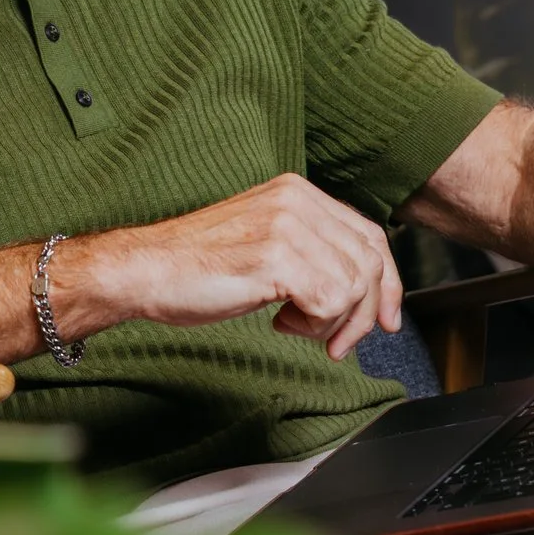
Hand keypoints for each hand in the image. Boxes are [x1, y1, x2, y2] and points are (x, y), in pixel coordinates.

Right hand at [62, 174, 401, 360]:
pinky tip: (279, 323)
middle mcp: (296, 200)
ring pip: (352, 287)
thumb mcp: (266, 242)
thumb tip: (365, 286)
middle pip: (369, 264)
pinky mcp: (274, 257)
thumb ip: (311, 249)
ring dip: (330, 322)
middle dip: (362, 315)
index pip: (371, 236)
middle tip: (335, 342)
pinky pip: (328, 301)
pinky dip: (312, 326)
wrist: (145, 269)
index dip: (388, 283)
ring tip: (292, 324)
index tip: (386, 319)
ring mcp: (286, 226)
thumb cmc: (198, 266)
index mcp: (297, 192)